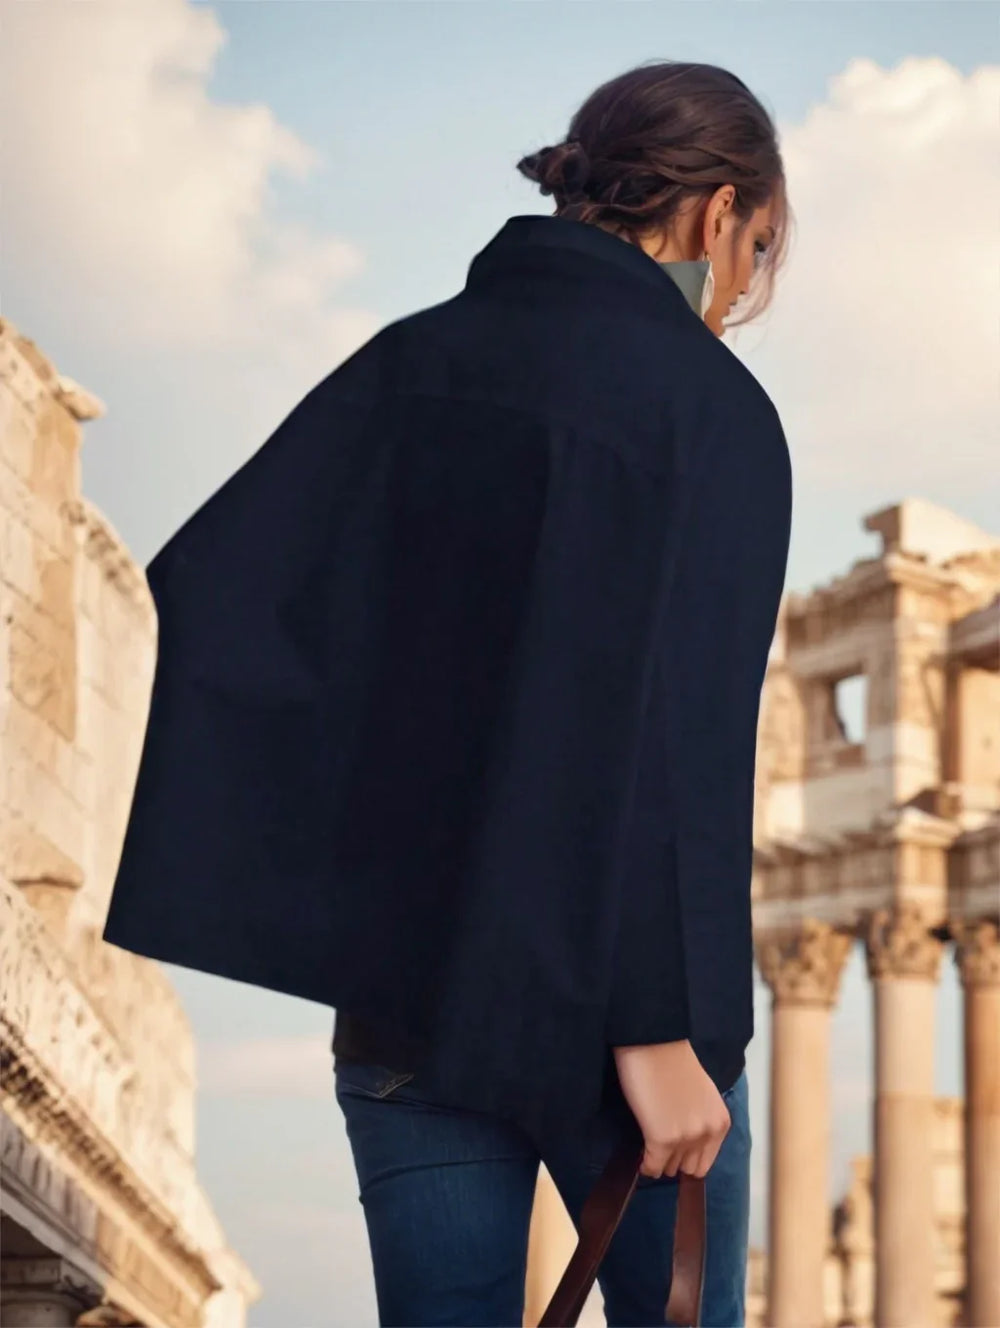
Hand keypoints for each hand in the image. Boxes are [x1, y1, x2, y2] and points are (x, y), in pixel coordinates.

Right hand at [612, 1039, 731, 1179]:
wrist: (652, 1042)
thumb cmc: (672, 1060)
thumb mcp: (701, 1095)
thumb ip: (700, 1119)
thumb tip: (686, 1140)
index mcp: (720, 1122)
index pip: (705, 1161)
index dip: (686, 1156)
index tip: (673, 1150)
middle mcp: (707, 1133)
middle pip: (689, 1168)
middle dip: (674, 1160)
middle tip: (659, 1145)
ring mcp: (685, 1139)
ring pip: (670, 1169)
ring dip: (659, 1160)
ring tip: (649, 1143)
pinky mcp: (662, 1140)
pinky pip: (652, 1166)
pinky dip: (645, 1164)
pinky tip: (640, 1155)